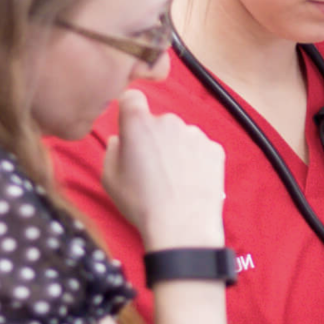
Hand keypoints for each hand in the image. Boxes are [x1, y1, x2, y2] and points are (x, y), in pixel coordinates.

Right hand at [102, 89, 225, 248]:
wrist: (182, 226)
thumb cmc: (141, 203)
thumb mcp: (109, 177)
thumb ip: (112, 149)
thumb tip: (120, 139)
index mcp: (138, 123)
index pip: (132, 97)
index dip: (130, 110)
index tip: (131, 128)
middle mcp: (168, 121)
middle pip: (158, 122)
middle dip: (154, 138)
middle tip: (152, 169)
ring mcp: (194, 133)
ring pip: (181, 136)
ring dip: (176, 150)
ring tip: (173, 180)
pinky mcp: (214, 148)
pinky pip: (200, 149)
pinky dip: (195, 161)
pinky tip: (189, 182)